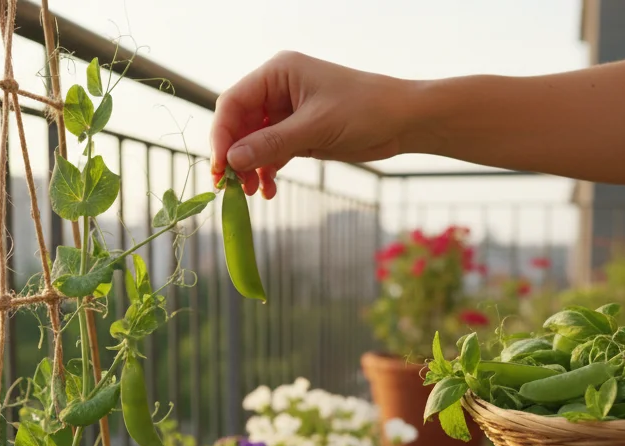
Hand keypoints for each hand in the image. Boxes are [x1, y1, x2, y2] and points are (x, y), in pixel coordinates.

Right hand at [210, 52, 410, 198]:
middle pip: (239, 123)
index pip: (233, 102)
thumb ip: (271, 144)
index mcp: (278, 73)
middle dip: (234, 155)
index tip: (219, 166)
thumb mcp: (315, 128)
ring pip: (252, 142)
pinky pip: (271, 152)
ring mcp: (287, 112)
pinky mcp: (298, 133)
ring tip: (250, 193)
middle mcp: (277, 90)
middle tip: (230, 186)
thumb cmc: (365, 110)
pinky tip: (269, 190)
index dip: (222, 135)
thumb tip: (231, 160)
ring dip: (249, 167)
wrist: (404, 121)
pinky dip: (267, 171)